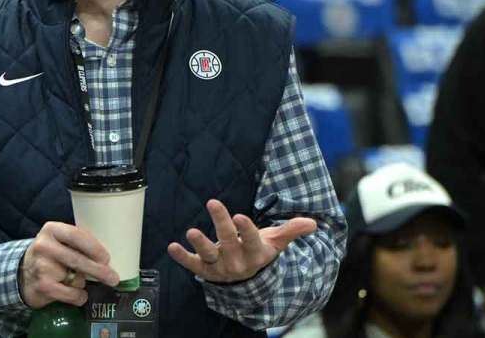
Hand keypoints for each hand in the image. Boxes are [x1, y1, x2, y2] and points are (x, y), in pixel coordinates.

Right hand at [19, 222, 120, 308]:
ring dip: (83, 282)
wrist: (24, 274)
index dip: (94, 247)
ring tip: (79, 280)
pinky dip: (79, 296)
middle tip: (113, 278)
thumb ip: (78, 241)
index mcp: (51, 230)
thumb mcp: (60, 240)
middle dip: (99, 270)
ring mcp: (42, 267)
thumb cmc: (51, 255)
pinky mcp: (43, 286)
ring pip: (76, 278)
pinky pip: (71, 294)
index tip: (106, 258)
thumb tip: (106, 254)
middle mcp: (44, 246)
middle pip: (77, 259)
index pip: (76, 235)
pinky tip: (78, 294)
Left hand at [166, 200, 316, 283]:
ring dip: (200, 243)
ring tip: (192, 231)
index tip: (239, 216)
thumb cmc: (259, 252)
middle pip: (228, 240)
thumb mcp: (275, 243)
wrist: (247, 282)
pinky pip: (192, 264)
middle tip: (213, 202)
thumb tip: (313, 223)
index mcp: (255, 253)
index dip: (246, 229)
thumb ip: (291, 231)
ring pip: (209, 254)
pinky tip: (172, 247)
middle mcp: (237, 261)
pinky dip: (182, 257)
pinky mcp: (204, 270)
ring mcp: (219, 266)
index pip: (251, 240)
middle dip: (221, 222)